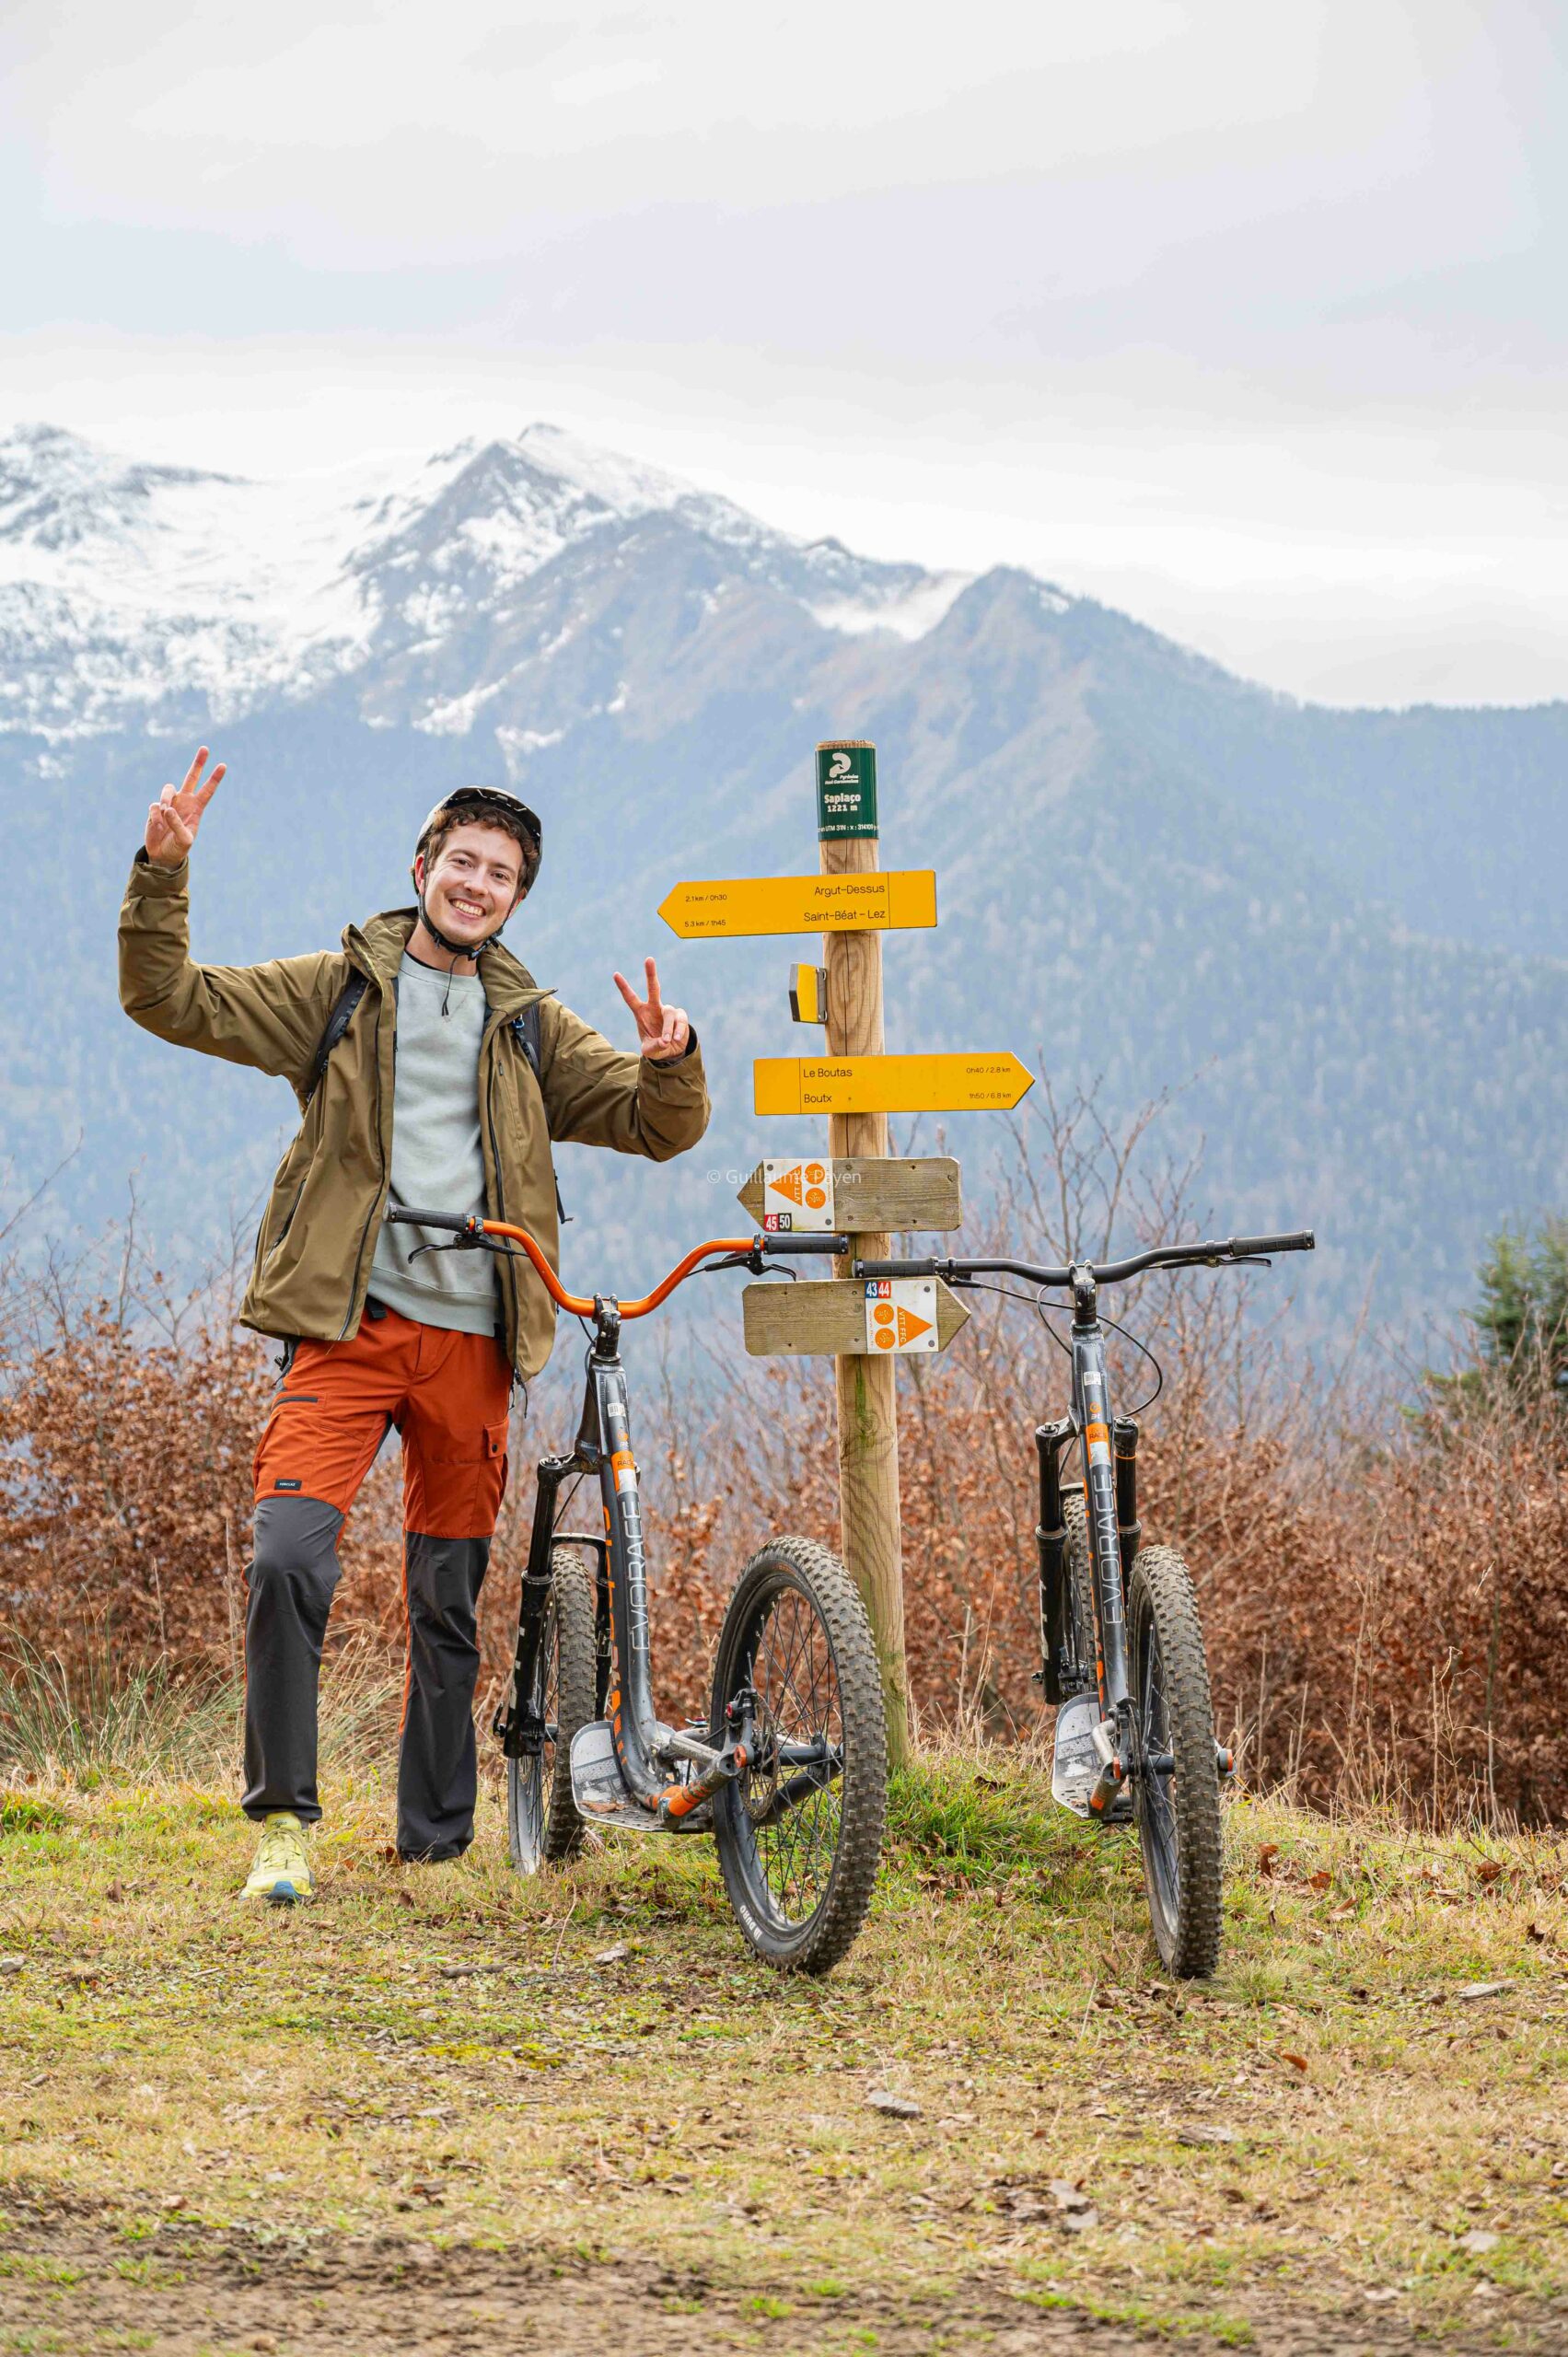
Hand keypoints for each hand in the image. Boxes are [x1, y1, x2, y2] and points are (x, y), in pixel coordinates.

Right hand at [145, 745, 225, 868]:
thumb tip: (168, 809)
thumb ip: (178, 825)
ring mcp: (170, 803)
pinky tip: (158, 826)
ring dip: (166, 800)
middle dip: (198, 763)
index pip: (207, 791)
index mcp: (196, 808)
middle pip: (191, 777)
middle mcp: (184, 801)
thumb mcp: (184, 840)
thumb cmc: (178, 848)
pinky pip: (155, 805)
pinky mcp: (156, 808)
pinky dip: (156, 816)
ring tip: (166, 815)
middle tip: (206, 748)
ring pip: (168, 789)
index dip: (215, 778)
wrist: (163, 855)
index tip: (223, 765)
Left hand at [613, 958, 690, 1063]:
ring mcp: (668, 1011)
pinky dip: (678, 1030)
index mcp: (641, 1013)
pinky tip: (676, 1039)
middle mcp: (654, 1008)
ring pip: (668, 1014)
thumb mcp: (650, 1050)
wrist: (672, 1051)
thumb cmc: (656, 1046)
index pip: (631, 998)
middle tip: (649, 959)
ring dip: (667, 1029)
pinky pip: (680, 1020)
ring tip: (666, 1041)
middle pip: (654, 988)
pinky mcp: (680, 1016)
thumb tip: (664, 1041)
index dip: (623, 987)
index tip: (615, 974)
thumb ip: (653, 1047)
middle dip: (651, 974)